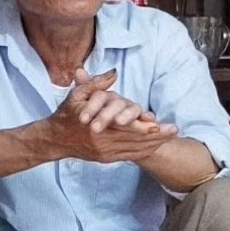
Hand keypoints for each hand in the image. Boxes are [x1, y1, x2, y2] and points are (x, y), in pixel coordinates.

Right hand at [45, 69, 175, 163]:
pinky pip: (130, 156)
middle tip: (175, 130)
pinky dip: (144, 151)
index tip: (162, 122)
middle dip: (158, 136)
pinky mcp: (107, 158)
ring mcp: (106, 153)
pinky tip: (156, 145)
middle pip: (136, 140)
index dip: (147, 126)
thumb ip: (95, 83)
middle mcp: (104, 142)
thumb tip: (113, 72)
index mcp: (98, 126)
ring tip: (171, 137)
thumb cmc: (67, 114)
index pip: (128, 127)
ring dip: (154, 144)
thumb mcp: (77, 95)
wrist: (54, 139)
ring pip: (135, 150)